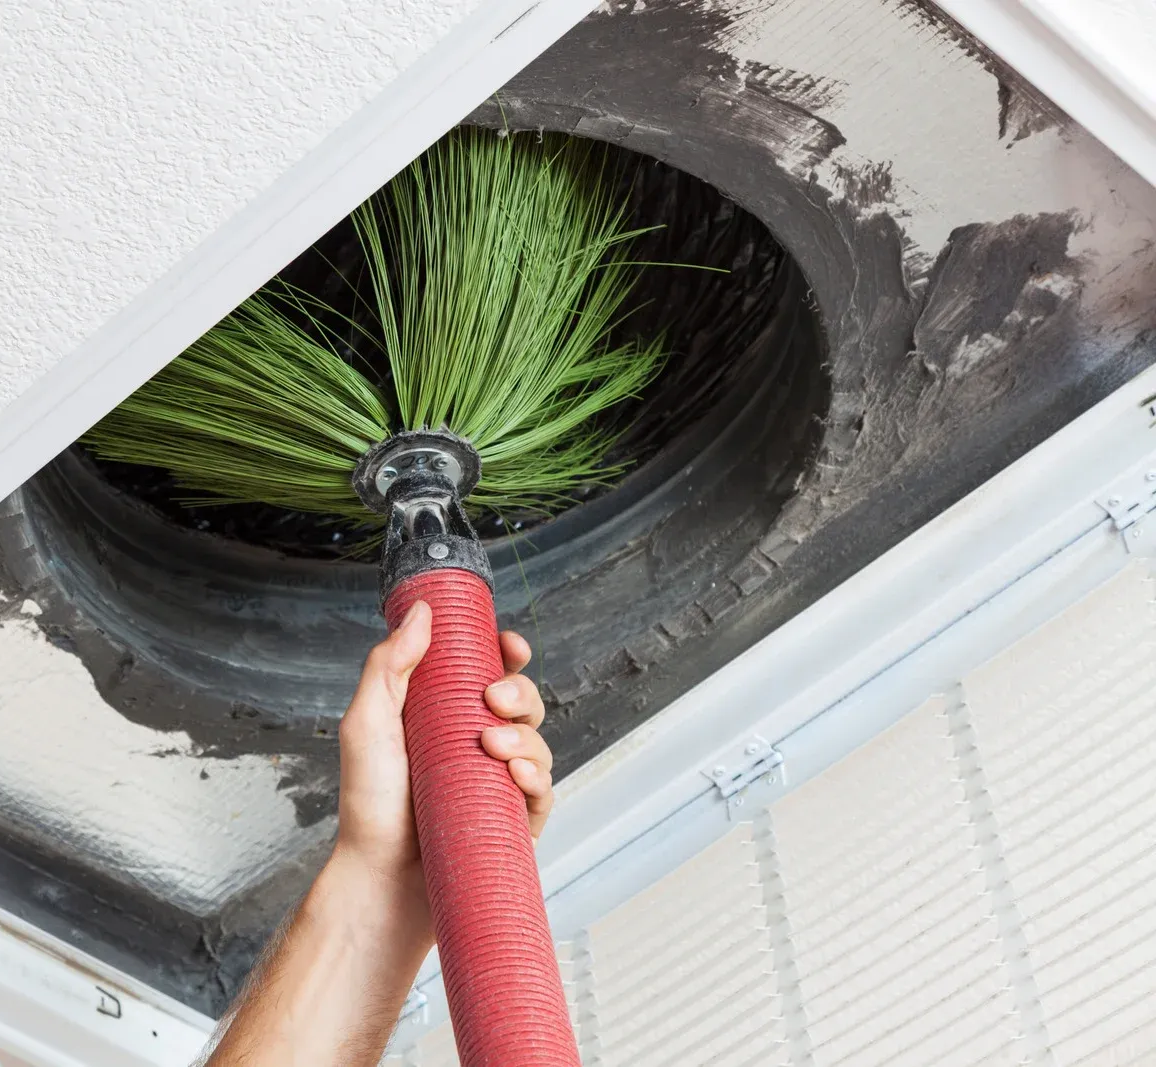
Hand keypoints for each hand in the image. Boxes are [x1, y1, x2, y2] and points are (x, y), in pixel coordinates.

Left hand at [332, 600, 553, 931]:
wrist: (380, 880)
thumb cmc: (369, 805)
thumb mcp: (367, 723)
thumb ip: (390, 664)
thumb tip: (423, 611)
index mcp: (446, 715)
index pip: (489, 672)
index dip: (507, 653)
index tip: (510, 645)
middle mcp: (476, 745)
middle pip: (523, 701)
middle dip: (520, 690)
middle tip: (494, 699)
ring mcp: (498, 783)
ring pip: (538, 741)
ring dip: (526, 734)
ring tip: (493, 745)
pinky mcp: (514, 821)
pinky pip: (544, 791)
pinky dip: (537, 776)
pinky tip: (515, 775)